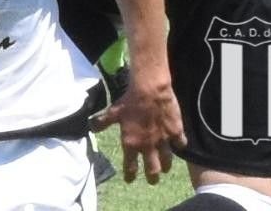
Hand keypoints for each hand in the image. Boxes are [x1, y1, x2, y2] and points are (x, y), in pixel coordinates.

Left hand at [90, 69, 185, 183]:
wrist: (149, 90)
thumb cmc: (129, 101)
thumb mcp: (112, 112)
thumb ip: (102, 122)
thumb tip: (91, 126)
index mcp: (131, 144)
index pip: (130, 167)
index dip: (130, 175)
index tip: (129, 179)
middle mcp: (147, 146)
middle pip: (152, 171)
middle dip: (152, 178)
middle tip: (152, 180)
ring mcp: (163, 141)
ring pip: (167, 162)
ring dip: (166, 166)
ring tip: (165, 168)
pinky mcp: (175, 132)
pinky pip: (180, 144)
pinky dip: (179, 145)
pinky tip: (179, 144)